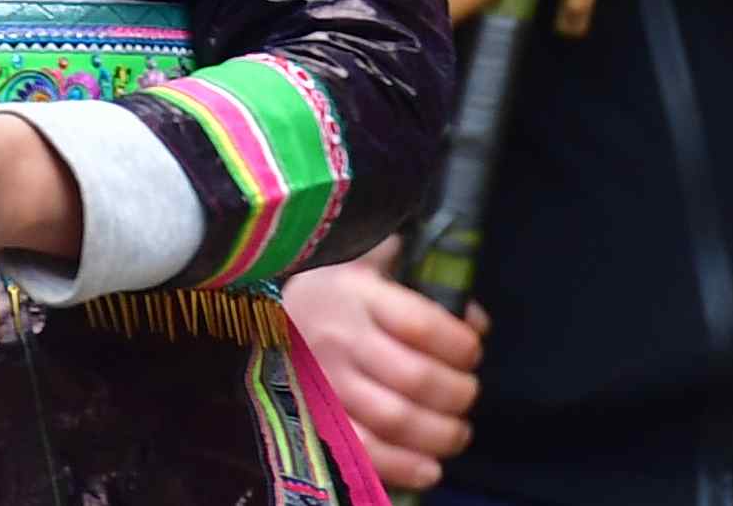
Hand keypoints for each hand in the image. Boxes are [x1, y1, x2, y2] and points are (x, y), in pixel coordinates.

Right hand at [283, 244, 485, 490]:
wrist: (259, 322)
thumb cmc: (330, 294)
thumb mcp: (366, 265)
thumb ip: (418, 277)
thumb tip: (472, 317)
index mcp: (357, 294)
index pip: (421, 324)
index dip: (459, 344)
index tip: (472, 351)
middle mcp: (341, 340)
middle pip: (415, 378)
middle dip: (458, 393)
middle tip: (468, 394)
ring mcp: (326, 385)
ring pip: (395, 420)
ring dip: (440, 434)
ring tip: (457, 432)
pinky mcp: (316, 421)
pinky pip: (365, 452)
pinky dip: (404, 467)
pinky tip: (430, 467)